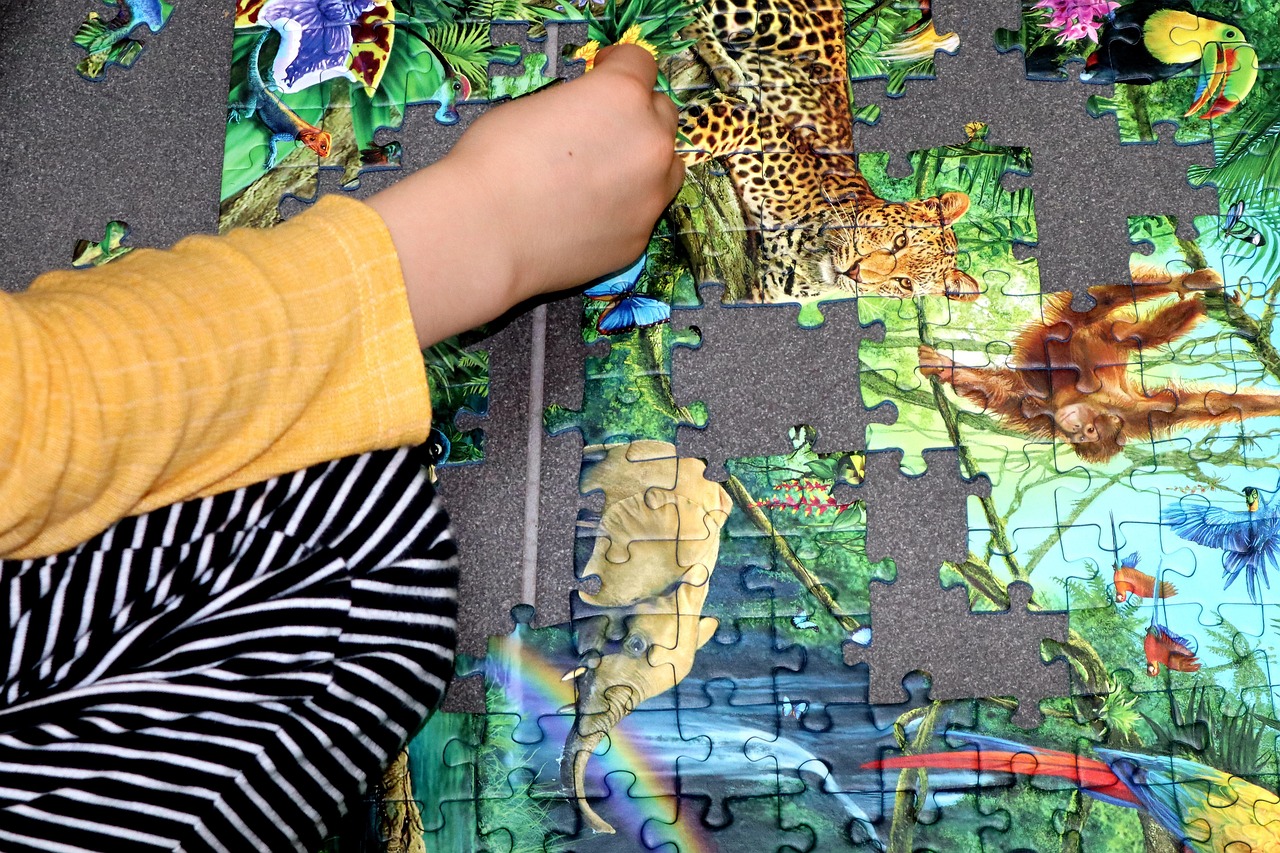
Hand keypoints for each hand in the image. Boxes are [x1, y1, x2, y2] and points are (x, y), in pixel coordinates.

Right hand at [368, 44, 683, 346]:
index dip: (618, 65)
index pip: (641, 64)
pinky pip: (643, 212)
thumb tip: (589, 115)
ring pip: (666, 167)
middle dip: (637, 115)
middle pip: (662, 114)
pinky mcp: (639, 238)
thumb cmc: (494, 162)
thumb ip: (581, 104)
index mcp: (622, 95)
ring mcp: (651, 195)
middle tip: (604, 128)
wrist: (484, 232)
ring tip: (603, 174)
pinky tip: (587, 213)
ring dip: (643, 163)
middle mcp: (650, 142)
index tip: (606, 71)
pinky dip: (625, 207)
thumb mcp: (537, 105)